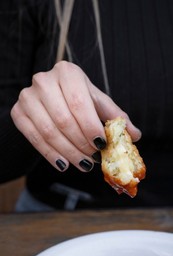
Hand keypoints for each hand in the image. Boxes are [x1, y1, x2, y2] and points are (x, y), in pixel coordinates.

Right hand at [11, 61, 140, 171]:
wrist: (50, 97)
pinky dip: (51, 155)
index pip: (79, 102)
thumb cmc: (78, 98)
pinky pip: (34, 138)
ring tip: (84, 164)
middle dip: (81, 144)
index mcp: (67, 72)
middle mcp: (44, 80)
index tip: (102, 145)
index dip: (91, 127)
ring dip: (69, 152)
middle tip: (94, 158)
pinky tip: (64, 164)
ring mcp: (28, 96)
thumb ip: (116, 117)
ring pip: (48, 131)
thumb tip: (135, 135)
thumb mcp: (97, 103)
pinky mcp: (17, 112)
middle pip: (63, 119)